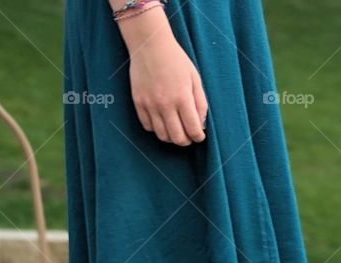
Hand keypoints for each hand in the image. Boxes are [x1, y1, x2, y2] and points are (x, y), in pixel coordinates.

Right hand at [124, 13, 207, 145]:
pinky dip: (156, 129)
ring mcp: (150, 104)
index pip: (193, 130)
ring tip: (175, 129)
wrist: (149, 44)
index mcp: (182, 98)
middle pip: (177, 138)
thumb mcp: (195, 79)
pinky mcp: (138, 102)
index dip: (198, 137)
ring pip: (162, 135)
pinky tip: (162, 121)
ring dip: (171, 137)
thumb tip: (201, 125)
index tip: (199, 135)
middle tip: (188, 135)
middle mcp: (166, 104)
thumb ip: (200, 103)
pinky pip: (148, 126)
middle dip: (186, 141)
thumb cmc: (176, 60)